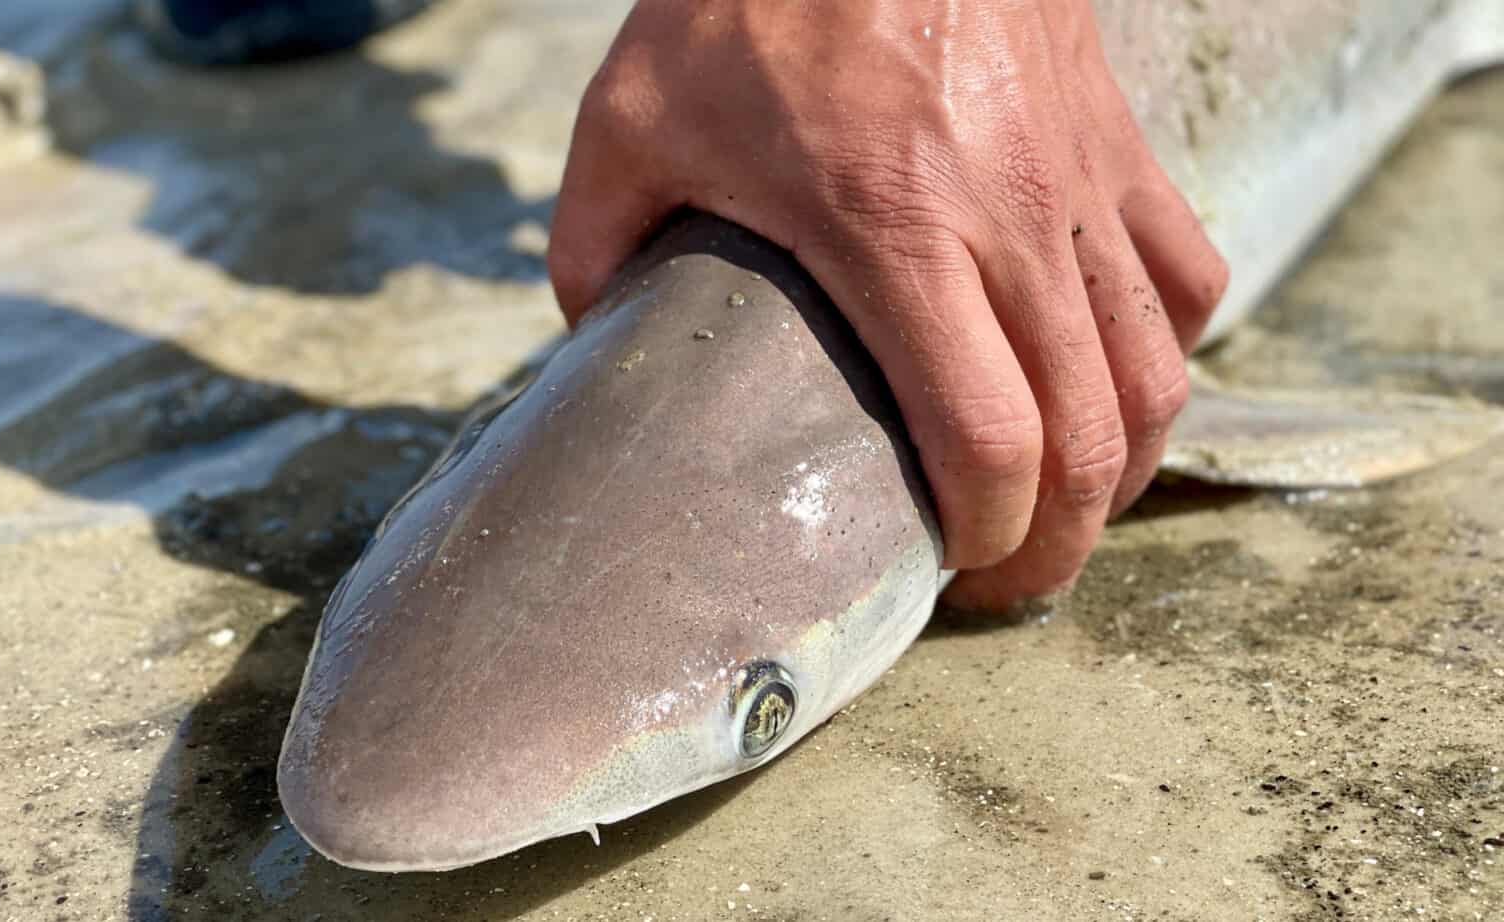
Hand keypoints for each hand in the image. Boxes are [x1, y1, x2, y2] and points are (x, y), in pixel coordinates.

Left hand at [548, 0, 1227, 609]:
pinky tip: (1119, 374)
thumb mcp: (632, 116)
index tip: (956, 567)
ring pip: (1158, 368)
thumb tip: (591, 334)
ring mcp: (1082, 180)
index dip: (988, 534)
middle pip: (1092, 433)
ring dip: (1127, 464)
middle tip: (1014, 578)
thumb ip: (596, 241)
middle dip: (1062, 538)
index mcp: (895, 232)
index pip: (988, 435)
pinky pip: (1185, 271)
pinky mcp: (1116, 142)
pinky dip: (1167, 346)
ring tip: (1074, 503)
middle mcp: (1011, 220)